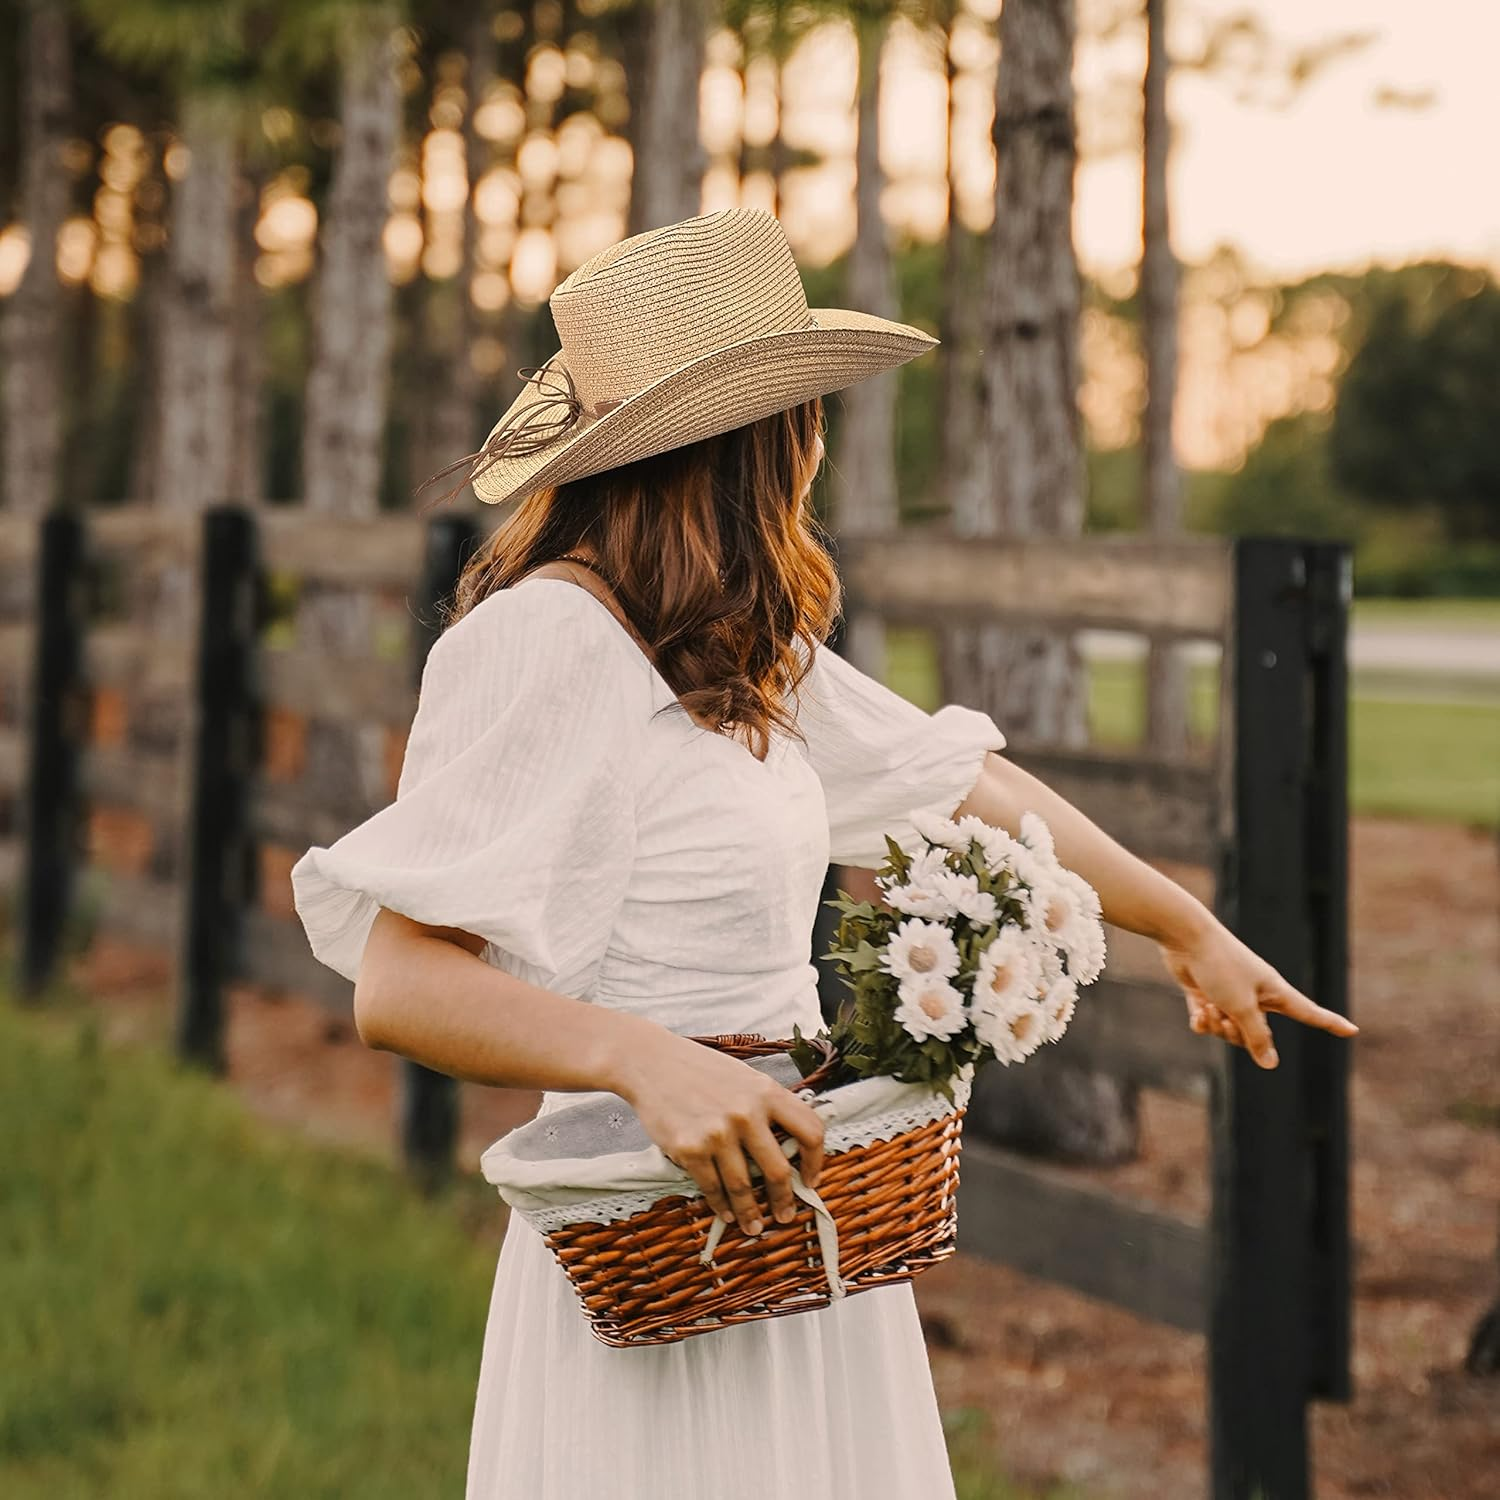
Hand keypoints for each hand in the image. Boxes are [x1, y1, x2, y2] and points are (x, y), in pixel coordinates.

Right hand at [612, 1030, 826, 1237]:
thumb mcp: (744, 1078)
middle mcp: (746, 1113)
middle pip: (777, 1171)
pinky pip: (712, 1187)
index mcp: (766, 1092)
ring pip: (743, 1187)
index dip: (815, 1161)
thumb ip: (767, 1106)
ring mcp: (717, 1133)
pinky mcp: (689, 1149)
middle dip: (783, 1200)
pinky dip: (720, 1204)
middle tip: (785, 1215)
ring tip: (753, 1226)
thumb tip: (790, 1144)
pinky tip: (725, 1212)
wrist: (651, 1062)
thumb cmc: (700, 1069)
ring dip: (750, 1212)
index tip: (810, 1179)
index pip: (809, 1130)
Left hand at [1157, 916, 1357, 1067]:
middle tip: (1225, 1018)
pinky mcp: (1206, 993)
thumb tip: (1271, 1063)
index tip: (1353, 1030)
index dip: (1330, 1022)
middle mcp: (1255, 994)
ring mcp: (1230, 993)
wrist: (1185, 936)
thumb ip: (1256, 1036)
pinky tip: (1197, 1012)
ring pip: (1229, 1030)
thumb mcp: (1241, 1006)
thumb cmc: (1220, 966)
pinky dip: (1202, 1021)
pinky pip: (1208, 1022)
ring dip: (1217, 1027)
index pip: (1309, 1012)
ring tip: (1208, 1009)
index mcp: (1274, 991)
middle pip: (1257, 1033)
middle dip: (1239, 1035)